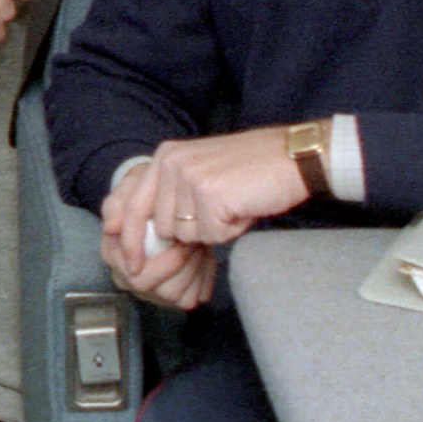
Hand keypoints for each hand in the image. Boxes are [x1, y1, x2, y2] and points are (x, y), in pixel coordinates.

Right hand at [99, 161, 218, 308]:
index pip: (135, 273)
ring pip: (173, 296)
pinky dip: (201, 282)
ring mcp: (149, 289)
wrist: (168, 200)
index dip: (162, 262)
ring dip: (193, 272)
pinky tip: (205, 260)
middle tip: (195, 243)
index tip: (181, 240)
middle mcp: (127, 277)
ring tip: (201, 247)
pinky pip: (189, 299)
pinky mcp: (171, 295)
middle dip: (179, 266)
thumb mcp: (130, 188)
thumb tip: (111, 228)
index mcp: (112, 254)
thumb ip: (117, 205)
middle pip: (154, 289)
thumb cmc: (149, 193)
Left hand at [140, 126, 311, 251]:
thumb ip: (173, 196)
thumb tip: (151, 236)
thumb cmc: (251, 171)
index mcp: (165, 156)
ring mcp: (189, 178)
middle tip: (221, 209)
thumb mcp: (201, 173)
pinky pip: (211, 236)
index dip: (130, 239)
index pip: (133, 206)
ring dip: (213, 230)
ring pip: (187, 235)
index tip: (131, 265)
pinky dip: (230, 231)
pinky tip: (243, 209)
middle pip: (162, 227)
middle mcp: (171, 163)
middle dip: (191, 232)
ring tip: (233, 205)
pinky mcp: (210, 195)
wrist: (292, 158)